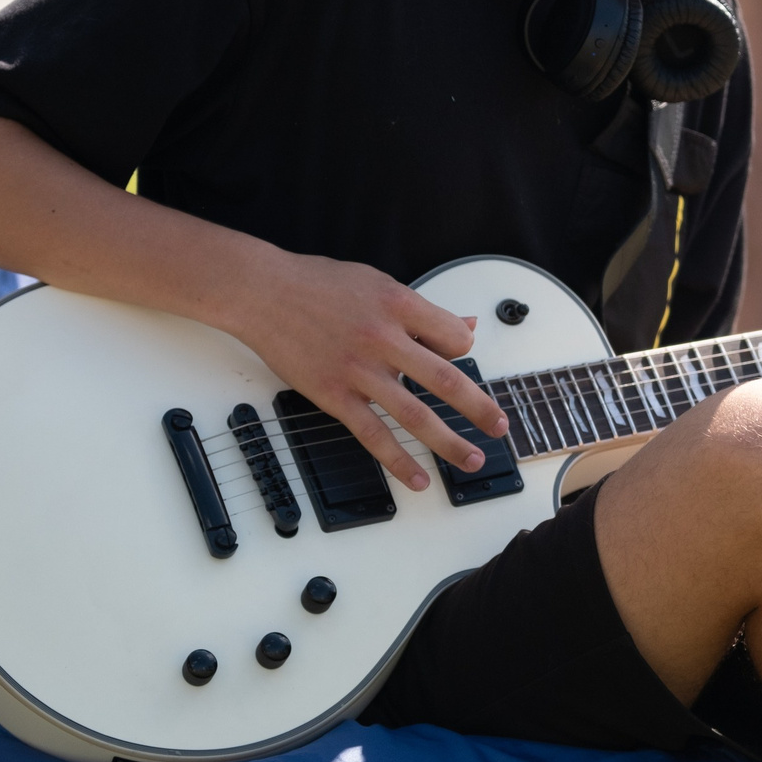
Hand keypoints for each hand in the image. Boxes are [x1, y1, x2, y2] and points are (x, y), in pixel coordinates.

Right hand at [223, 247, 509, 492]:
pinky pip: (373, 434)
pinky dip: (398, 460)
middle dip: (478, 408)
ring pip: (414, 414)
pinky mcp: (333, 395)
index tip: (464, 361)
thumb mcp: (377, 283)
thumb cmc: (317, 284)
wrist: (262, 293)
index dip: (465, 351)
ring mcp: (358, 371)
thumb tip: (465, 328)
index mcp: (399, 305)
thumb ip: (422, 310)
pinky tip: (417, 478)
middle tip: (499, 427)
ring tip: (472, 460)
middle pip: (445, 380)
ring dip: (449, 442)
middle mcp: (383, 338)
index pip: (453, 338)